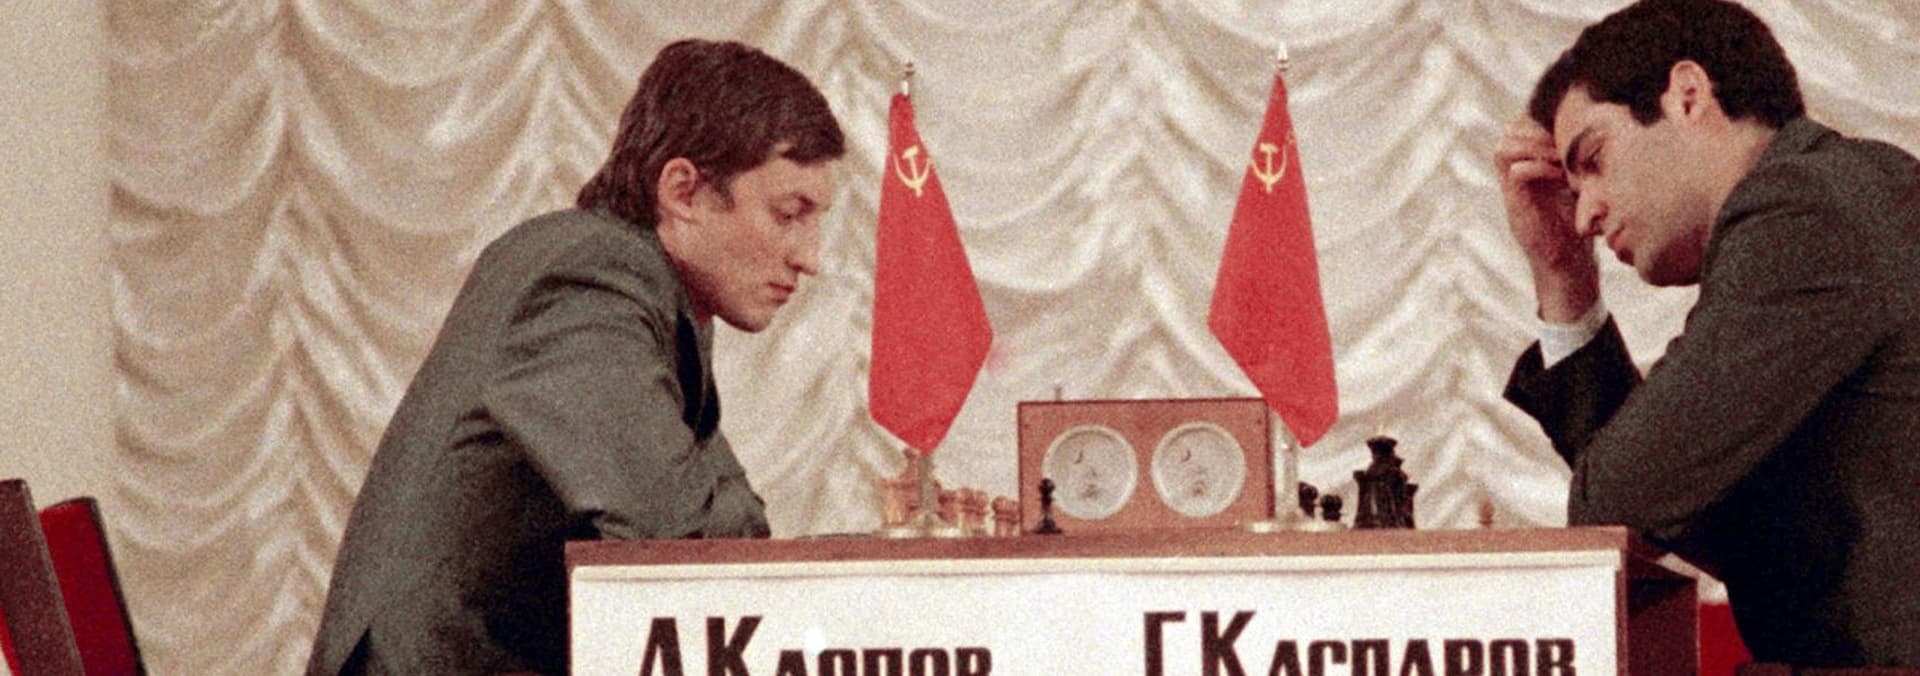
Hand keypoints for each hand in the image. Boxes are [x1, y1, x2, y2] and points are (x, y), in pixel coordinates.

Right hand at [1494, 117, 1598, 321]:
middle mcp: (1516, 175)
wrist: (1570, 263)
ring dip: (1534, 145)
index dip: (1540, 118)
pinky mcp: (1515, 204)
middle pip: (1511, 132)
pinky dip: (1537, 166)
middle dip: (1536, 128)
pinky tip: (1558, 172)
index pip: (1522, 126)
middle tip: (1561, 138)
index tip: (1566, 124)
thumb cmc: (1581, 225)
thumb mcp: (1580, 185)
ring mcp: (1513, 189)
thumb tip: (1600, 131)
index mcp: (1531, 166)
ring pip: (1504, 147)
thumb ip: (1575, 162)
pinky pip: (1514, 171)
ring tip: (1558, 154)